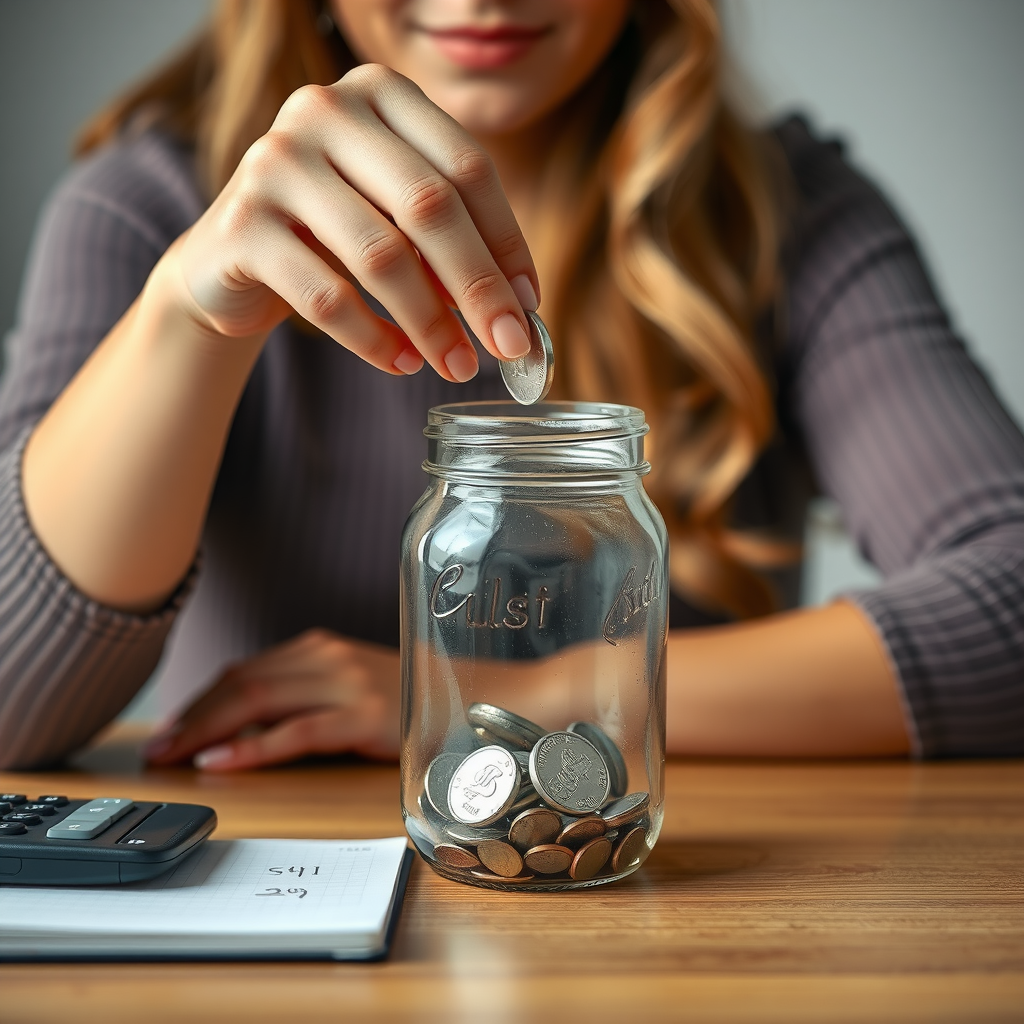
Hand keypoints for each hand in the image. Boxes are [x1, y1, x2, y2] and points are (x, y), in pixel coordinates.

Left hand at [142, 629, 399, 770]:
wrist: (478, 700)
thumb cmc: (412, 700)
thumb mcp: (353, 687)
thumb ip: (306, 695)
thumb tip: (245, 726)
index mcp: (322, 648)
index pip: (245, 671)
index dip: (201, 701)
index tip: (172, 729)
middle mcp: (328, 657)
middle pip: (241, 682)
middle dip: (192, 716)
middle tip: (157, 748)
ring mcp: (347, 683)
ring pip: (257, 701)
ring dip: (206, 730)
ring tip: (174, 755)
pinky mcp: (364, 715)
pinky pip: (294, 733)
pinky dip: (251, 748)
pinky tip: (220, 762)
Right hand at [168, 64, 539, 380]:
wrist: (229, 262)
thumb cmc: (333, 237)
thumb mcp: (396, 218)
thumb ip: (451, 240)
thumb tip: (517, 307)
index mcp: (379, 93)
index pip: (467, 166)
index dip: (506, 240)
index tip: (529, 303)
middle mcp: (323, 110)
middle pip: (430, 206)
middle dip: (479, 287)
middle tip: (509, 346)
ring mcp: (275, 162)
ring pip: (381, 256)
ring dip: (430, 323)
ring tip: (457, 365)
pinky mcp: (241, 225)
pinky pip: (326, 297)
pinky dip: (373, 339)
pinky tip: (400, 361)